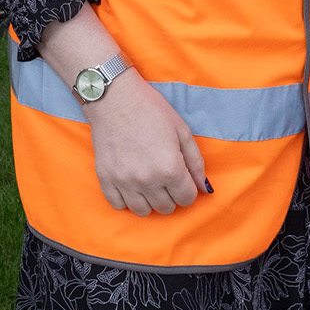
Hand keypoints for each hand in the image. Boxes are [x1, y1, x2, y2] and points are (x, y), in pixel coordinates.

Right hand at [81, 74, 210, 215]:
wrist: (114, 98)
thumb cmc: (150, 109)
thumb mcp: (181, 130)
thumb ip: (196, 162)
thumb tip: (204, 188)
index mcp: (170, 168)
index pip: (187, 198)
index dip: (187, 188)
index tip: (181, 177)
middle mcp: (148, 180)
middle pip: (166, 208)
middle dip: (170, 195)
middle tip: (165, 177)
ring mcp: (124, 181)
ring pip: (143, 211)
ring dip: (149, 200)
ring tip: (148, 183)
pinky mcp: (105, 179)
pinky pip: (118, 205)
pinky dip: (126, 199)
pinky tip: (130, 185)